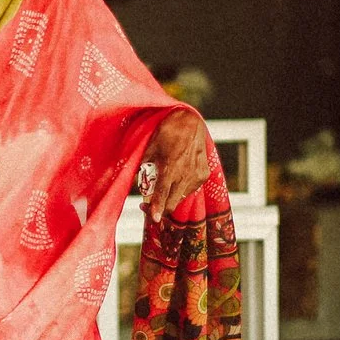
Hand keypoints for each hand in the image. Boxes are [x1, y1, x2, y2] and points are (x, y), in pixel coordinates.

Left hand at [140, 108, 211, 223]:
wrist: (190, 121)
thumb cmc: (166, 132)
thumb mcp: (149, 148)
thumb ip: (143, 167)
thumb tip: (136, 183)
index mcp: (170, 167)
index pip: (162, 194)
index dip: (157, 209)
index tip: (153, 219)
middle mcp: (185, 174)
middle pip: (172, 203)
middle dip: (160, 208)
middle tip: (147, 206)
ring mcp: (197, 175)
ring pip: (180, 197)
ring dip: (170, 198)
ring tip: (162, 187)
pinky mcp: (204, 175)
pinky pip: (190, 189)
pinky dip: (180, 189)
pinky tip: (175, 178)